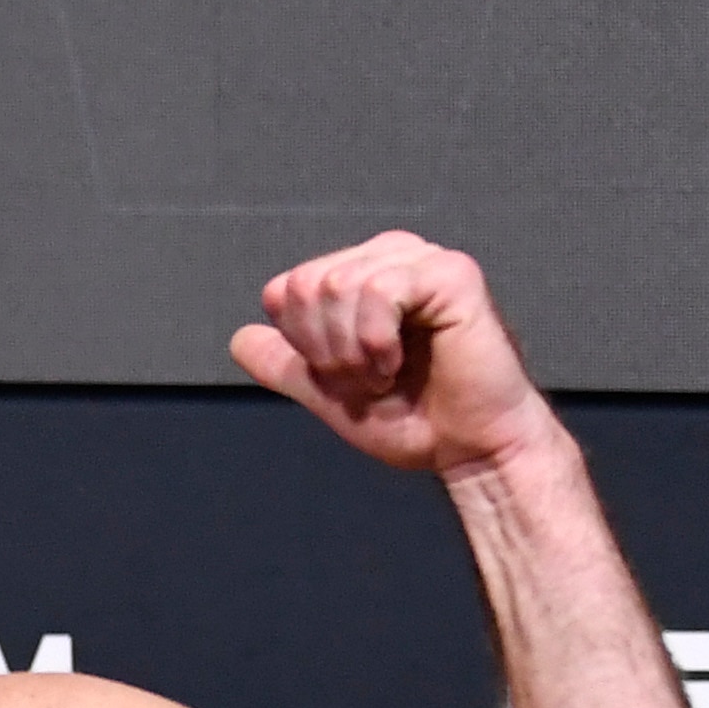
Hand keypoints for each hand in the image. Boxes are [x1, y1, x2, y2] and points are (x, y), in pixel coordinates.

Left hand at [232, 234, 553, 479]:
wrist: (469, 450)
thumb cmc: (416, 422)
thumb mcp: (332, 394)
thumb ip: (287, 365)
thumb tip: (240, 339)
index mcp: (361, 276)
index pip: (286, 291)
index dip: (303, 347)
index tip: (347, 377)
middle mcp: (389, 257)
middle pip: (304, 286)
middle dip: (325, 351)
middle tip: (369, 380)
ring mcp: (420, 260)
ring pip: (336, 286)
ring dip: (352, 352)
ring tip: (388, 374)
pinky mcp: (451, 273)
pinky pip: (379, 291)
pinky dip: (377, 342)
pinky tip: (401, 362)